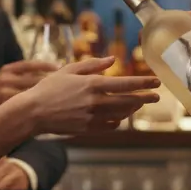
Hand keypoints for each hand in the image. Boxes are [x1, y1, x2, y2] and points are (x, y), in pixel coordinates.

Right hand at [0, 60, 58, 119]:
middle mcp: (6, 78)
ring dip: (47, 95)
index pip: (31, 64)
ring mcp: (5, 92)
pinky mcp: (4, 105)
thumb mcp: (6, 79)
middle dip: (51, 83)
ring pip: (31, 92)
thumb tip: (52, 75)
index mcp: (8, 69)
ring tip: (61, 98)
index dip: (47, 66)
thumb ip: (23, 76)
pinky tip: (48, 109)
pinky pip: (25, 105)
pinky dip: (37, 107)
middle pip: (34, 79)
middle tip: (66, 86)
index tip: (60, 68)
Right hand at [18, 57, 161, 134]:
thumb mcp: (69, 70)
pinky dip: (118, 121)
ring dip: (133, 108)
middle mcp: (96, 102)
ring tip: (138, 103)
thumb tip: (112, 60)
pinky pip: (111, 126)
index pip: (126, 84)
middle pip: (129, 101)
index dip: (144, 83)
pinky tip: (120, 116)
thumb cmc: (49, 88)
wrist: (34, 112)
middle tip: (156, 96)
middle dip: (145, 98)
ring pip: (122, 114)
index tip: (156, 82)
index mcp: (92, 84)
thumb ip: (92, 64)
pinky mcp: (88, 129)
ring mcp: (93, 117)